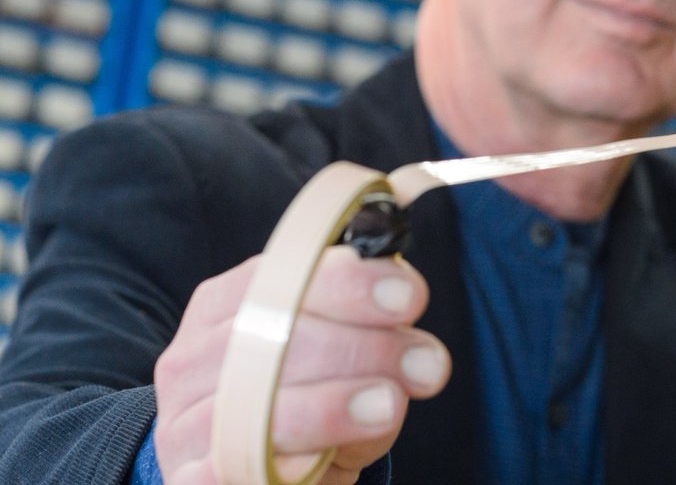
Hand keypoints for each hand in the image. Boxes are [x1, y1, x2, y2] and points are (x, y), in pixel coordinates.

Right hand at [154, 246, 449, 483]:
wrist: (250, 467)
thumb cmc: (306, 395)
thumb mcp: (335, 353)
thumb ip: (365, 325)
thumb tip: (406, 307)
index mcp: (225, 304)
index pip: (281, 275)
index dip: (349, 282)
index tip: (410, 296)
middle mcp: (193, 357)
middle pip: (272, 337)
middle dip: (362, 346)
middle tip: (427, 363)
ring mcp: (183, 422)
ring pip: (253, 406)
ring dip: (333, 405)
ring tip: (389, 404)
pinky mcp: (189, 479)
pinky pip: (230, 468)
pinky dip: (276, 463)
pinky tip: (315, 461)